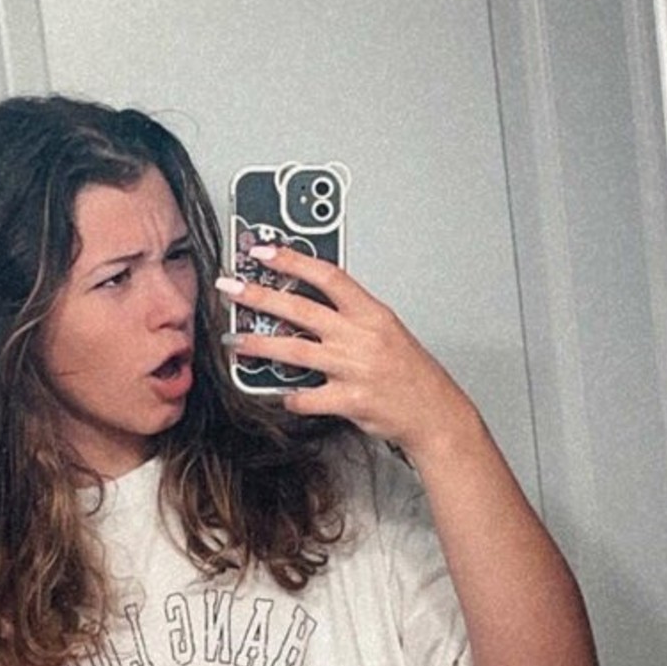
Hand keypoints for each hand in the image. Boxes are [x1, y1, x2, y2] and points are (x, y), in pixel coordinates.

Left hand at [219, 245, 472, 456]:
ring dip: (259, 345)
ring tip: (235, 341)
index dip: (292, 260)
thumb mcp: (386, 331)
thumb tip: (310, 303)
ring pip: (294, 351)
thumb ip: (351, 316)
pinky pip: (307, 398)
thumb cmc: (411, 374)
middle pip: (300, 308)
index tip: (264, 251)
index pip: (327, 276)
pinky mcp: (350, 401)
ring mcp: (354, 369)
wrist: (435, 413)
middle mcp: (360, 337)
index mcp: (371, 314)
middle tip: (231, 289)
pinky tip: (283, 395)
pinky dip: (291, 398)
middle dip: (258, 296)